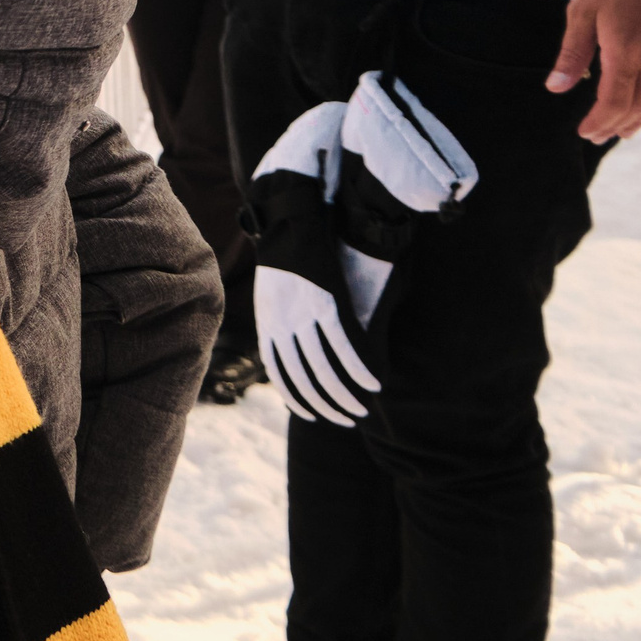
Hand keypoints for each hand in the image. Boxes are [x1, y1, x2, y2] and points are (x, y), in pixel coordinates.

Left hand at [256, 266, 378, 425]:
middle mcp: (282, 325)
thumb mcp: (270, 293)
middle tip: (346, 421)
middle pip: (302, 378)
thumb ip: (281, 322)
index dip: (296, 398)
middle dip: (324, 406)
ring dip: (344, 395)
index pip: (279, 373)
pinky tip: (373, 383)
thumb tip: (292, 345)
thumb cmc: (284, 254)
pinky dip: (358, 367)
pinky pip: (344, 344)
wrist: (290, 220)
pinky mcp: (327, 302)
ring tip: (361, 411)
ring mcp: (304, 315)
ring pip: (323, 368)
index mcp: (267, 324)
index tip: (311, 416)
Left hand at [549, 0, 640, 140]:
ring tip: (623, 129)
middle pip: (638, 108)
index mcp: (626, 50)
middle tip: (599, 135)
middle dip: (616, 126)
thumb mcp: (583, 11)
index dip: (599, 122)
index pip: (614, 103)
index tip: (585, 131)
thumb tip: (556, 88)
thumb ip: (572, 54)